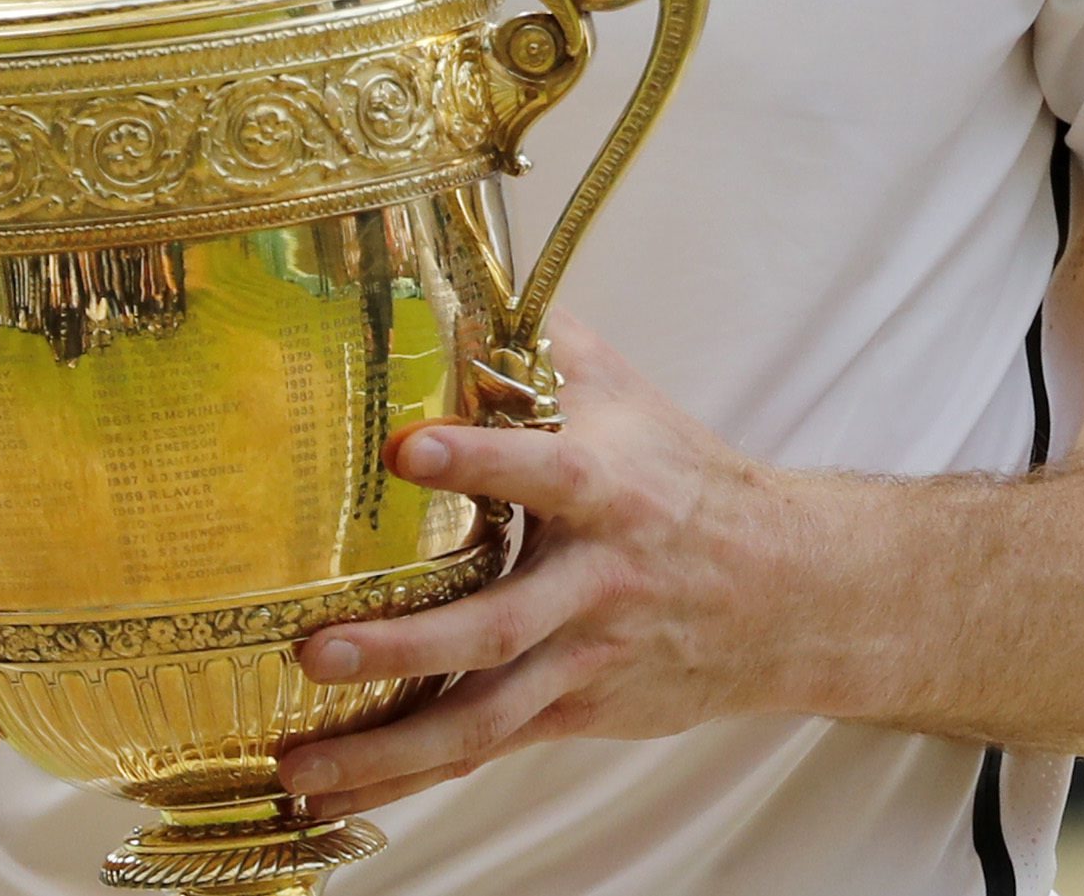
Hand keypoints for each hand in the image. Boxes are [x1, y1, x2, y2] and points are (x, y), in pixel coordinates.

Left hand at [277, 319, 825, 816]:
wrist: (786, 593)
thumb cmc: (688, 484)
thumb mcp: (631, 401)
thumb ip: (547, 349)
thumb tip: (459, 280)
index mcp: (610, 490)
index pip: (544, 469)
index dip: (479, 458)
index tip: (405, 446)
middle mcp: (596, 583)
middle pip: (500, 623)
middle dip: (406, 647)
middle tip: (313, 651)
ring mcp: (585, 659)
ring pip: (486, 715)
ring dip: (388, 748)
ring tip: (297, 769)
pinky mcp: (575, 712)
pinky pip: (484, 753)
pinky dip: (405, 781)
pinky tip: (333, 804)